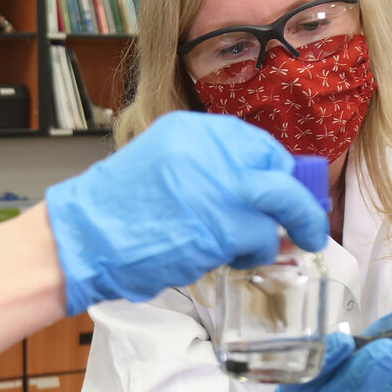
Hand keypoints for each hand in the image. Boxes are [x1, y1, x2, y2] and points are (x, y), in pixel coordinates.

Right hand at [44, 112, 328, 314]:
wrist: (82, 237)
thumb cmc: (117, 210)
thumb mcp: (164, 164)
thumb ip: (209, 168)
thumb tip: (264, 188)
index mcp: (193, 132)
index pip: (259, 147)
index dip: (278, 174)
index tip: (285, 193)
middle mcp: (210, 152)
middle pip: (279, 174)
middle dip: (301, 206)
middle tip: (309, 227)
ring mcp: (217, 188)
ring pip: (275, 211)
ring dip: (272, 237)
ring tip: (251, 249)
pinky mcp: (219, 228)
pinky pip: (258, 242)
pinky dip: (253, 255)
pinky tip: (230, 259)